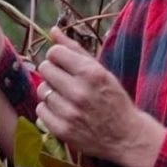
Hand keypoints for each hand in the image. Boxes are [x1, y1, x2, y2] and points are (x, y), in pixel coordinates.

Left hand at [36, 27, 165, 166]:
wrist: (126, 136)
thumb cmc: (113, 98)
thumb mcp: (100, 70)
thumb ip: (75, 49)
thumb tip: (53, 30)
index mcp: (91, 73)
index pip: (54, 52)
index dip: (58, 56)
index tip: (65, 64)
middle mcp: (79, 92)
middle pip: (44, 69)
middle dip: (53, 72)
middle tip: (66, 81)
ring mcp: (70, 113)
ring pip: (41, 90)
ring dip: (51, 91)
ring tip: (66, 97)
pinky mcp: (63, 130)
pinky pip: (40, 110)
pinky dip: (49, 109)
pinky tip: (63, 111)